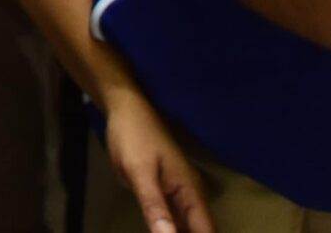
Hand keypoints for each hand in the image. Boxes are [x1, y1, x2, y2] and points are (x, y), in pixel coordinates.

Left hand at [101, 88, 212, 232]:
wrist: (125, 109)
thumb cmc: (134, 139)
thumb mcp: (141, 173)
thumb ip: (155, 208)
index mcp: (189, 191)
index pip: (205, 230)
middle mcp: (189, 194)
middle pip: (200, 230)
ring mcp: (176, 192)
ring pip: (187, 226)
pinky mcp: (163, 191)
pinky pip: (173, 218)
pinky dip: (172, 231)